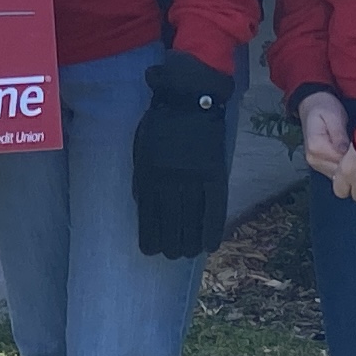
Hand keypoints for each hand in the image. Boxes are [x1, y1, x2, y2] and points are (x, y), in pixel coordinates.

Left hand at [131, 51, 235, 258]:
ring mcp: (195, 177)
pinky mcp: (215, 173)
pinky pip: (215, 206)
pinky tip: (210, 244)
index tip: (149, 251)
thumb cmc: (161, 123)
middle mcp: (172, 179)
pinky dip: (212, 227)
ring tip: (187, 254)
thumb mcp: (141, 148)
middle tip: (170, 255)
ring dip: (189, 240)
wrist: (190, 99)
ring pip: (192, 218)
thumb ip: (141, 177)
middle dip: (169, 242)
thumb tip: (143, 204)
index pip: (149, 213)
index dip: (150, 234)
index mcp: (151, 172)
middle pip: (171, 220)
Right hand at [296, 92, 353, 174]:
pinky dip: (347, 171)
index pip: (340, 162)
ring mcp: (316, 164)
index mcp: (316, 147)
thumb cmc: (325, 107)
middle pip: (339, 173)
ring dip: (352, 171)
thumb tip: (345, 152)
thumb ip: (338, 134)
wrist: (312, 105)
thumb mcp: (334, 116)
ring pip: (338, 177)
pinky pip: (336, 174)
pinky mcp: (320, 165)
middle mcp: (313, 159)